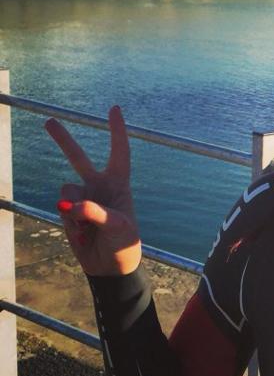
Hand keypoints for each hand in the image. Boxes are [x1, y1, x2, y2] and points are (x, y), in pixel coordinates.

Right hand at [45, 106, 141, 275]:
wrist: (109, 266)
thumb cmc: (123, 244)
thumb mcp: (117, 228)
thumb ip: (96, 213)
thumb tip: (72, 205)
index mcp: (119, 184)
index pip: (119, 153)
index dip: (117, 131)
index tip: (114, 109)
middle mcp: (99, 186)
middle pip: (78, 158)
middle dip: (63, 140)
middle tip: (48, 120)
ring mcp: (82, 198)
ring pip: (66, 190)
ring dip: (74, 210)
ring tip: (89, 229)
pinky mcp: (69, 212)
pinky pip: (61, 208)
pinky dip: (69, 222)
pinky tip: (81, 235)